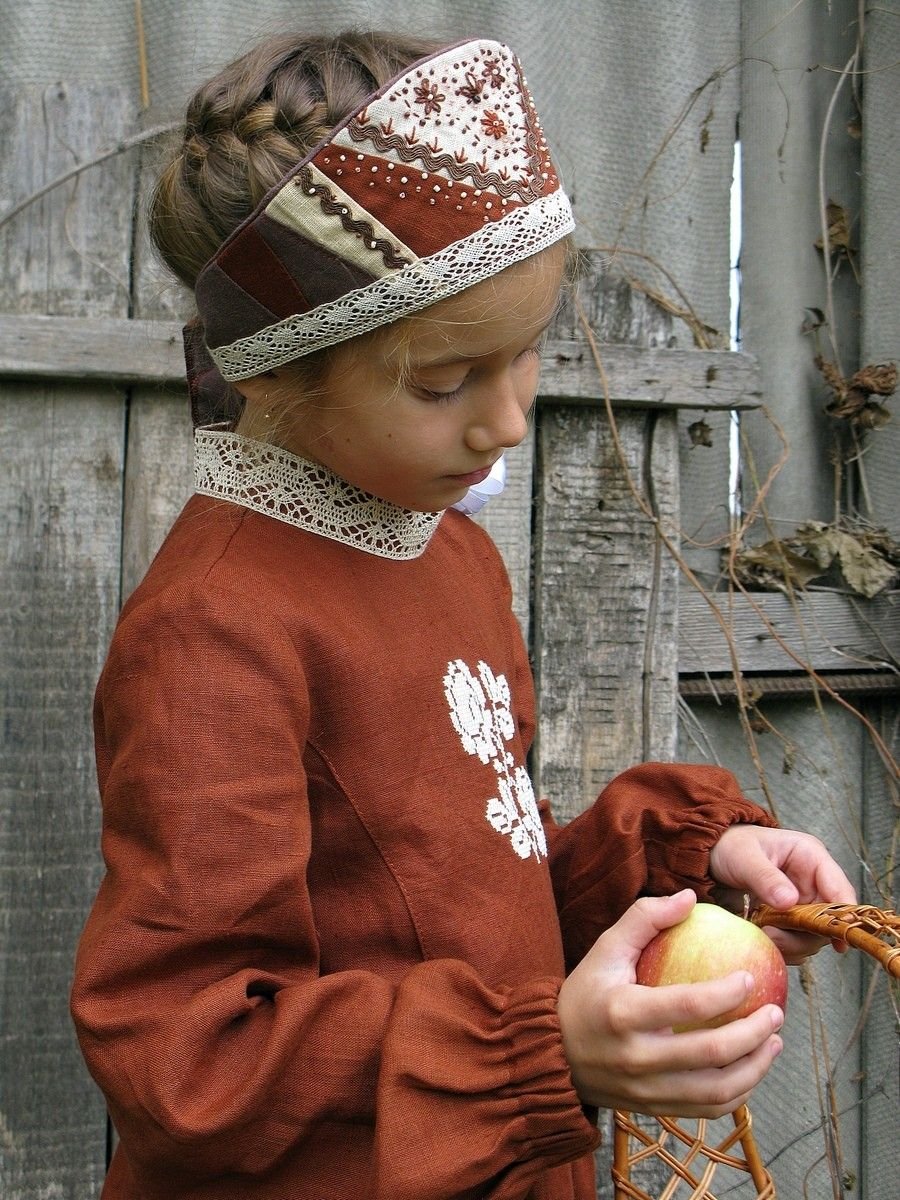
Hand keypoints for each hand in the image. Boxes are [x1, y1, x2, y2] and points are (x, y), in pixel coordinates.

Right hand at [557, 890, 783, 1116]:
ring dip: (755, 1068)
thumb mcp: (606, 948)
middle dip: (754, 1033)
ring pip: (717, 1090)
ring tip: (774, 1042)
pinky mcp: (654, 1109)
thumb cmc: (584, 992)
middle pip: (711, 1053)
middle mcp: (637, 1057)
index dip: (727, 993)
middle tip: (775, 1012)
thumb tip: (691, 897)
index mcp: (624, 1013)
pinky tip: (751, 1069)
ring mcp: (646, 1090)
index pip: (688, 1005)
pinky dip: (738, 1093)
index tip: (750, 977)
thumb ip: (645, 918)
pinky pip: (707, 1109)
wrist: (552, 1051)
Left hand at [709, 825, 856, 961]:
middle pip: (828, 920)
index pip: (839, 889)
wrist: (711, 856)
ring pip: (813, 935)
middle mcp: (812, 882)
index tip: (837, 942)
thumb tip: (790, 901)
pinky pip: (795, 941)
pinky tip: (763, 940)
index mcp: (810, 857)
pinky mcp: (789, 919)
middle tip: (774, 936)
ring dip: (791, 943)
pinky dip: (783, 947)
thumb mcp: (744, 857)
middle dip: (806, 934)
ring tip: (763, 935)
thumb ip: (765, 877)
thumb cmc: (730, 847)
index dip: (843, 916)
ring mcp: (802, 902)